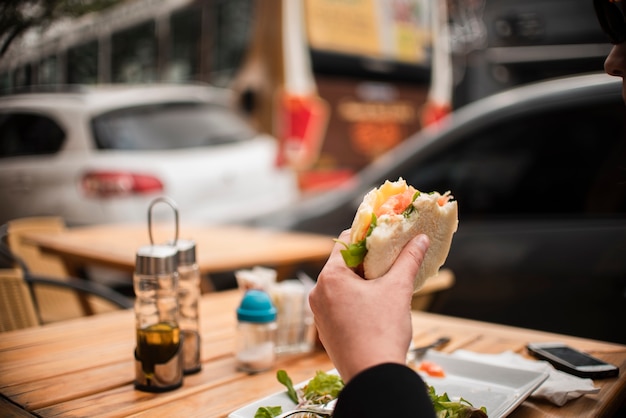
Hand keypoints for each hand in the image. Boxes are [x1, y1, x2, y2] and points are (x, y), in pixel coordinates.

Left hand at [309, 230, 429, 381]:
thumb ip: (408, 260)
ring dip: (363, 282)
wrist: (373, 377)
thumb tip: (419, 240)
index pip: (345, 242)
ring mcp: (320, 314)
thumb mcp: (398, 289)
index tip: (384, 235)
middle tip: (390, 259)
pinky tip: (376, 306)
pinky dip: (356, 301)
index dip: (366, 236)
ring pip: (342, 287)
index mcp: (330, 278)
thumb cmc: (381, 333)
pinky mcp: (326, 331)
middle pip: (343, 265)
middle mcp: (318, 293)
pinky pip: (340, 306)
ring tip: (386, 283)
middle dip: (368, 261)